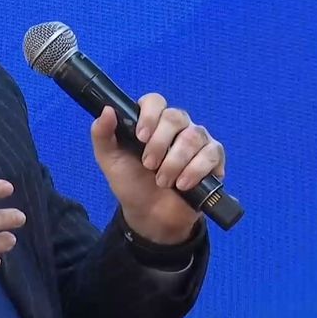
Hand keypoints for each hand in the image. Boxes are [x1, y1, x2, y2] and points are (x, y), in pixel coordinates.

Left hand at [89, 94, 225, 243]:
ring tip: (162, 181)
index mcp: (152, 121)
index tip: (140, 137)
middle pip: (176, 117)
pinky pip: (212, 153)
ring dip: (175, 162)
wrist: (150, 216)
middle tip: (148, 165)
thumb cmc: (131, 183)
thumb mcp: (109, 160)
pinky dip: (195, 170)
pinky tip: (183, 184)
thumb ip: (102, 134)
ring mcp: (197, 140)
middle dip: (160, 143)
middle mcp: (177, 126)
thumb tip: (107, 109)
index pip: (155, 101)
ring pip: (193, 136)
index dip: (149, 115)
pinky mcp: (213, 158)